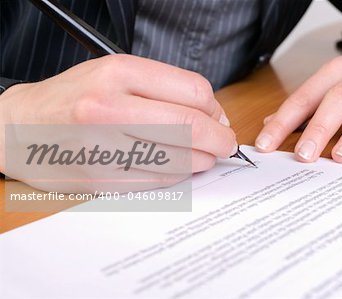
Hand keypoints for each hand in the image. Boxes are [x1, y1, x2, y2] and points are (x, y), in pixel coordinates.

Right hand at [0, 54, 236, 191]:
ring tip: (204, 156)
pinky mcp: (102, 179)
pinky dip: (179, 174)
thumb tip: (213, 113)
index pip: (193, 90)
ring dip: (203, 160)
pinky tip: (178, 167)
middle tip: (226, 144)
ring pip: (180, 158)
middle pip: (191, 126)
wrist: (23, 128)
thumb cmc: (75, 98)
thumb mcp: (115, 74)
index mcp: (118, 73)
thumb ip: (164, 88)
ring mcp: (104, 147)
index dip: (216, 108)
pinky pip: (159, 180)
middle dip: (220, 139)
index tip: (219, 118)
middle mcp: (109, 108)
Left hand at [256, 46, 341, 162]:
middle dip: (318, 128)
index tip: (265, 145)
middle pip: (337, 100)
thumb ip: (302, 105)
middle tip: (303, 155)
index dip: (283, 122)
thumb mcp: (328, 84)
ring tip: (341, 158)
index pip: (303, 98)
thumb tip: (269, 123)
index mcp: (334, 73)